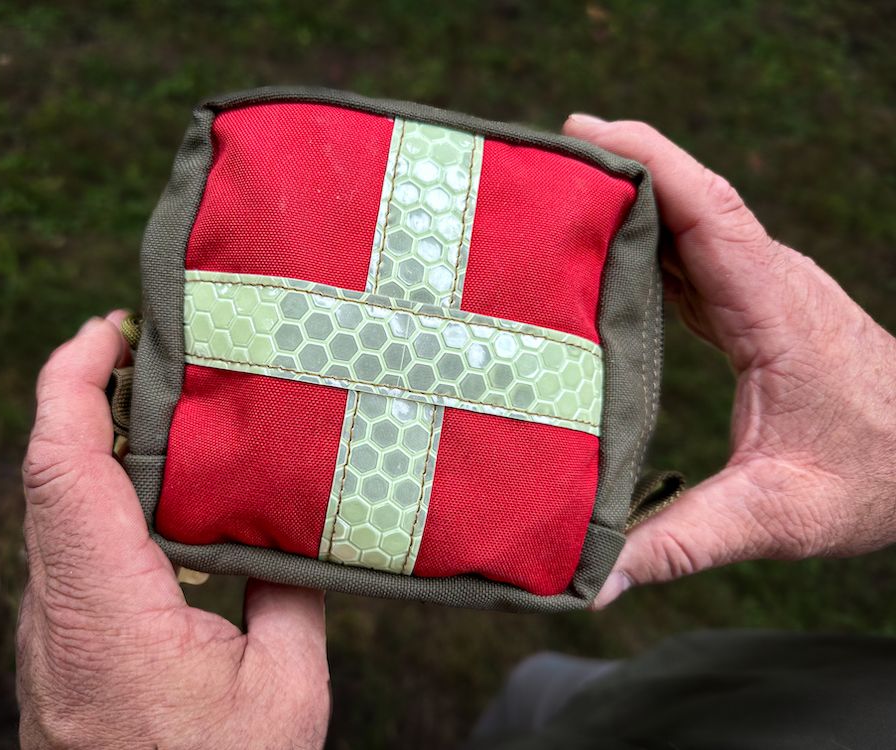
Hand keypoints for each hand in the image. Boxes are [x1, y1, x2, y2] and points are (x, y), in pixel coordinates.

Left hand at [18, 313, 328, 748]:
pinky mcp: (65, 634)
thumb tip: (301, 528)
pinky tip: (155, 481)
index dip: (72, 383)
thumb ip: (295, 597)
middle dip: (87, 390)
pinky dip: (101, 486)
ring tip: (159, 398)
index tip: (107, 330)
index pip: (62, 468)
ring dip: (93, 437)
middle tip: (149, 345)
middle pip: (50, 469)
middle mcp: (60, 606)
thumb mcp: (285, 690)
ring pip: (54, 501)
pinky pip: (70, 538)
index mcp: (107, 607)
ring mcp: (54, 621)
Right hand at [563, 115, 895, 606]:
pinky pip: (691, 253)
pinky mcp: (752, 307)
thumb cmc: (876, 480)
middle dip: (616, 167)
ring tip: (553, 196)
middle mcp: (769, 283)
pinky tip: (601, 249)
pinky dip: (644, 238)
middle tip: (538, 163)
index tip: (581, 134)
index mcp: (774, 310)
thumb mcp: (779, 516)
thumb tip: (597, 576)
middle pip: (688, 198)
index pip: (708, 211)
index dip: (647, 162)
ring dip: (628, 199)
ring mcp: (762, 290)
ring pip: (688, 221)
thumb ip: (685, 542)